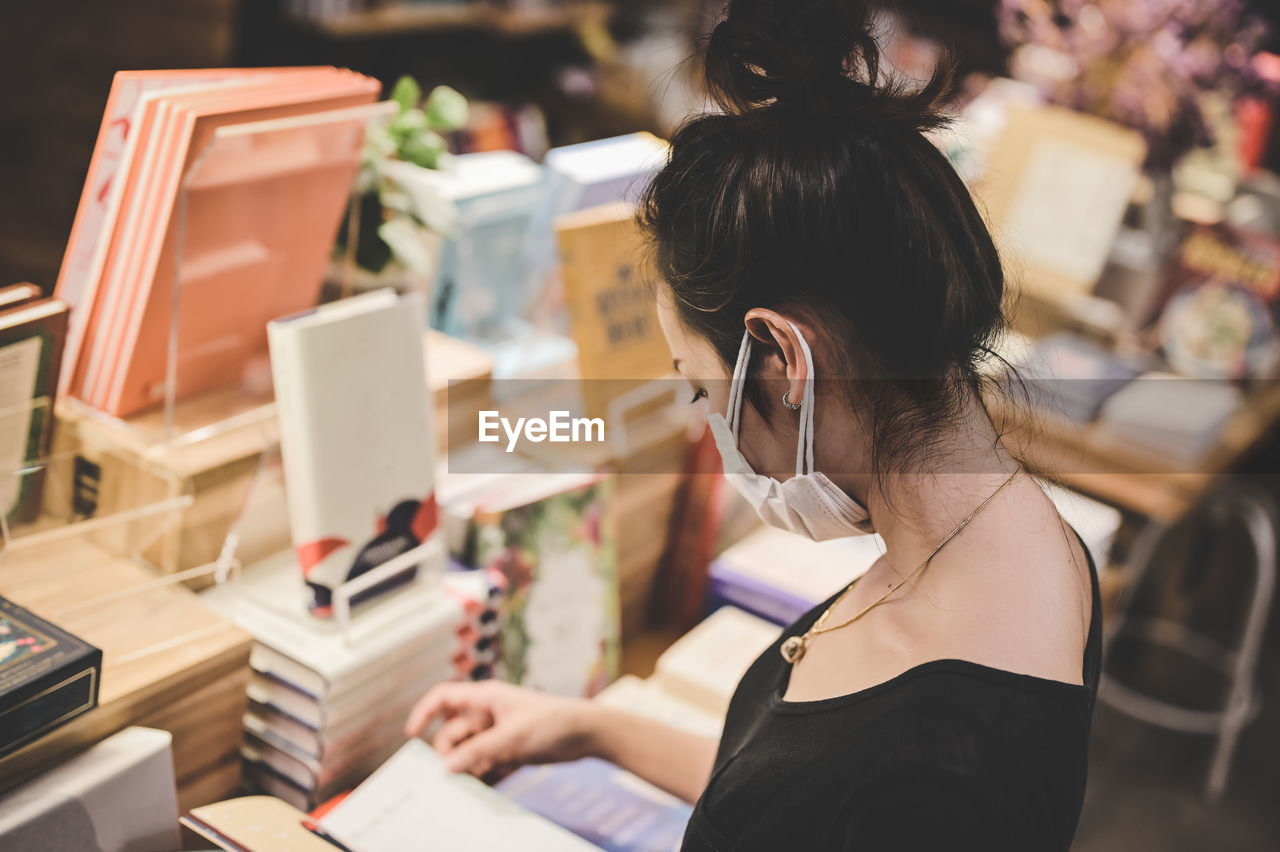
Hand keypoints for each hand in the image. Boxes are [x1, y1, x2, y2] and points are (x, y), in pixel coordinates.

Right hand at [404, 680, 596, 778]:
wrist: (586, 734)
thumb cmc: (552, 723)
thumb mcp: (512, 738)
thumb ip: (478, 751)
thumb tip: (447, 766)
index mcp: (485, 697)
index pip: (443, 698)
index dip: (423, 713)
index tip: (411, 735)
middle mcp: (487, 713)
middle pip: (452, 732)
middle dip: (449, 752)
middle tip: (455, 772)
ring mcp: (496, 732)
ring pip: (467, 750)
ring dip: (466, 765)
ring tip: (476, 778)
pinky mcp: (507, 748)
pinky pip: (483, 761)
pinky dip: (481, 771)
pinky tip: (486, 782)